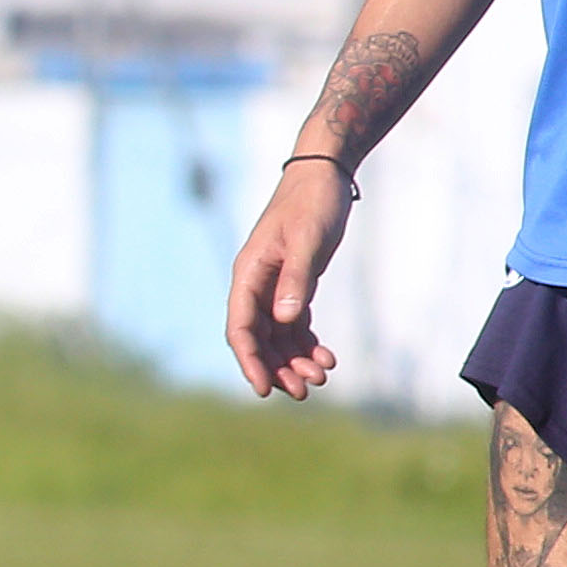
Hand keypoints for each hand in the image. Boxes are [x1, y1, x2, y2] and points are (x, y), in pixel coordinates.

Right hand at [226, 159, 355, 399]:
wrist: (324, 175)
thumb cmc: (312, 203)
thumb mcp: (307, 240)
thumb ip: (296, 279)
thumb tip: (284, 320)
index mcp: (249, 274)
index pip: (241, 328)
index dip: (250, 361)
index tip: (265, 389)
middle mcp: (256, 284)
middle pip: (259, 339)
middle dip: (278, 367)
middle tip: (304, 391)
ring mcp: (273, 286)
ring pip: (277, 336)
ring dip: (295, 359)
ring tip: (322, 376)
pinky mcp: (293, 284)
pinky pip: (294, 324)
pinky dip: (307, 343)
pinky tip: (326, 356)